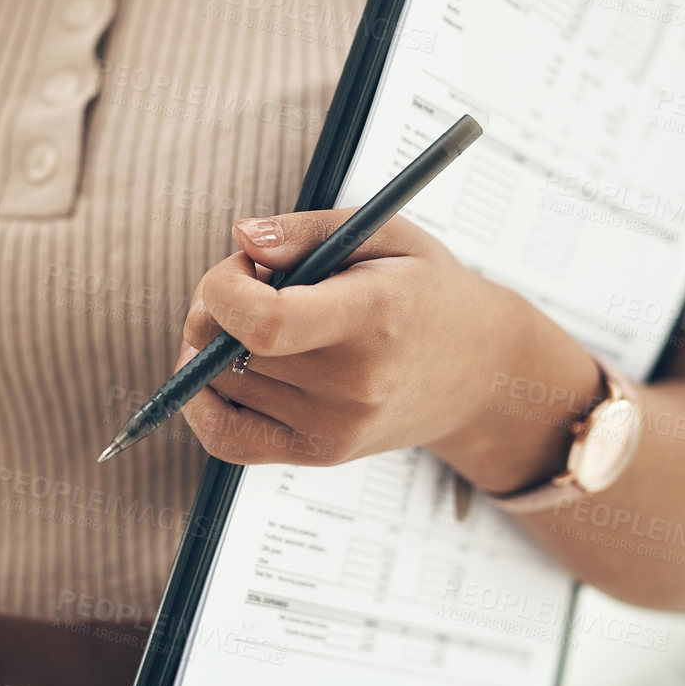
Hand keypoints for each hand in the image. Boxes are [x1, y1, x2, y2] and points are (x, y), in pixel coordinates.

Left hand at [178, 210, 549, 471]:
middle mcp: (352, 385)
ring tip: (259, 319)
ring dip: (215, 346)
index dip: (223, 290)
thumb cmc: (425, 291)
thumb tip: (243, 239)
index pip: (264, 324)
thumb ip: (307, 231)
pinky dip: (205, 403)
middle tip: (250, 282)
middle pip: (230, 351)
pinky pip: (226, 438)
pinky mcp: (318, 454)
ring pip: (221, 386)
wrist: (479, 371)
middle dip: (217, 304)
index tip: (238, 266)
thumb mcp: (384, 234)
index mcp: (371, 318)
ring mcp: (334, 429)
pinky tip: (224, 370)